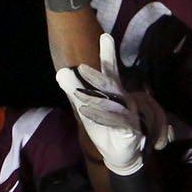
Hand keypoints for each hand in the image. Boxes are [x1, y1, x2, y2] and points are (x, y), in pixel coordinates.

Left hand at [56, 35, 145, 176]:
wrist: (122, 155)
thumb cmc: (106, 130)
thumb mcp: (86, 109)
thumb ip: (75, 91)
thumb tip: (61, 71)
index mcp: (115, 93)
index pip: (110, 71)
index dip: (108, 54)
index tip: (106, 36)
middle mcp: (124, 101)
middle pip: (112, 84)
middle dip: (97, 77)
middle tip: (81, 68)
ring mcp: (129, 115)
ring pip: (112, 103)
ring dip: (95, 99)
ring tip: (78, 97)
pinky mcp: (130, 131)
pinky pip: (117, 121)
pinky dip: (102, 117)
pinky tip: (86, 112)